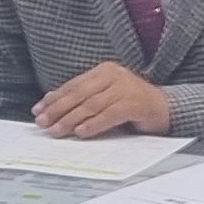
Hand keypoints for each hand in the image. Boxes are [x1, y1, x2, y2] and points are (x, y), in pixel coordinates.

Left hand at [34, 63, 171, 138]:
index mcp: (103, 71)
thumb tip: (50, 104)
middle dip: (59, 109)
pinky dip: (94, 124)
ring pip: (92, 105)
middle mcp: (113, 75)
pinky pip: (109, 114)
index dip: (54, 98)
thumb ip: (82, 98)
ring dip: (72, 119)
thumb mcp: (104, 98)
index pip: (73, 85)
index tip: (38, 110)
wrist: (165, 108)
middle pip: (80, 94)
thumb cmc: (130, 104)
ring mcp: (125, 88)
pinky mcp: (135, 103)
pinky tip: (81, 132)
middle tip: (43, 122)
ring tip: (58, 130)